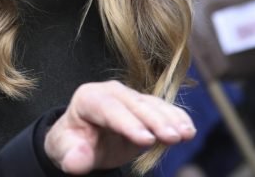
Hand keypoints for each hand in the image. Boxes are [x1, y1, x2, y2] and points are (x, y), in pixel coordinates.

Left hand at [44, 81, 195, 174]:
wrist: (82, 138)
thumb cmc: (73, 143)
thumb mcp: (65, 150)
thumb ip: (72, 156)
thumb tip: (77, 161)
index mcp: (88, 98)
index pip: (109, 109)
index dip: (128, 123)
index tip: (146, 140)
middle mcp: (111, 92)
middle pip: (135, 104)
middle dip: (155, 120)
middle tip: (172, 137)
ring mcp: (130, 97)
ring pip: (152, 104)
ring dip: (171, 118)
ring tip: (186, 134)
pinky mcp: (145, 106)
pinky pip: (163, 109)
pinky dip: (177, 117)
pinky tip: (188, 129)